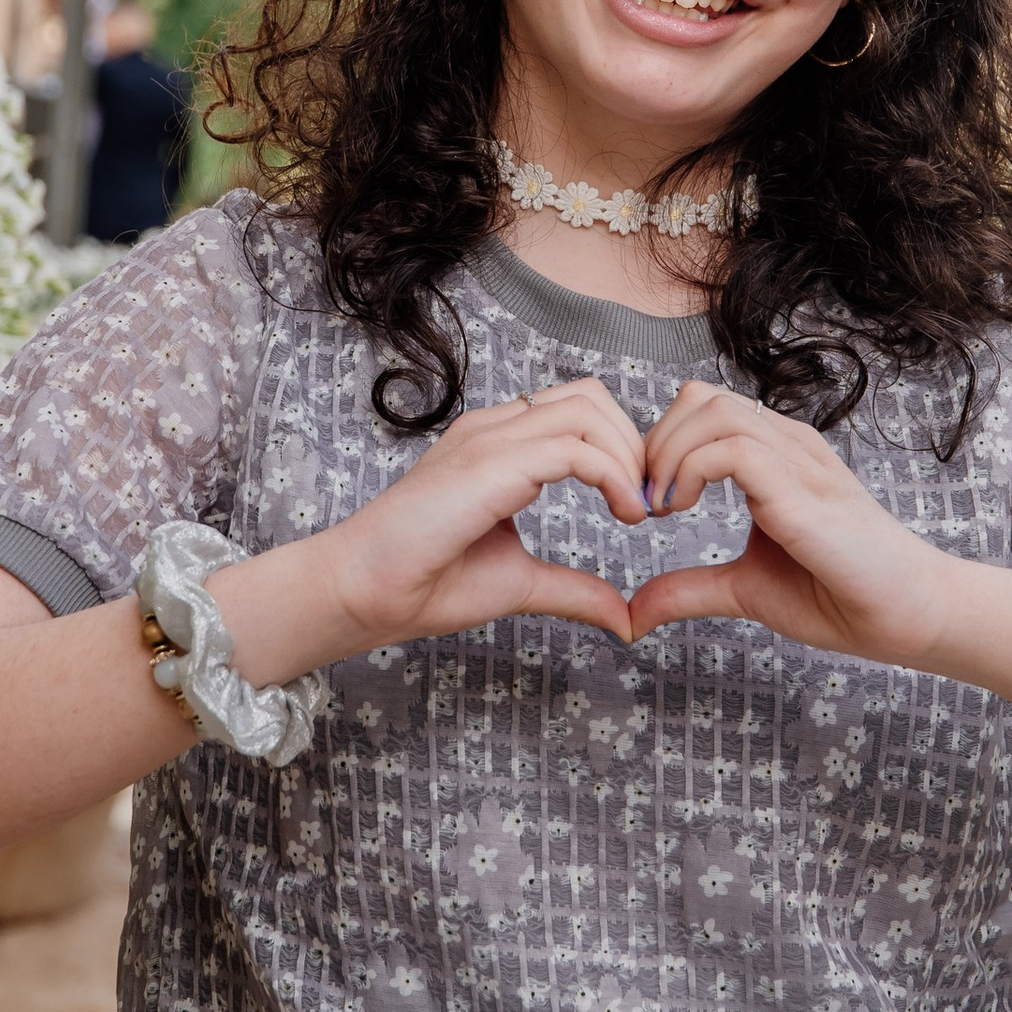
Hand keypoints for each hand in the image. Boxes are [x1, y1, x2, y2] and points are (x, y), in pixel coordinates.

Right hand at [310, 377, 647, 657]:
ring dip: (628, 457)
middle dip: (634, 443)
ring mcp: (488, 438)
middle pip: (591, 396)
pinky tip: (624, 514)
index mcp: (498, 444)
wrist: (364, 593)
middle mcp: (494, 429)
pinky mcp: (488, 463)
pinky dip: (613, 475)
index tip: (639, 504)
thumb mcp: (520, 582)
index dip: (622, 447)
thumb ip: (572, 588)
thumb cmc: (425, 582)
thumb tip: (623, 616)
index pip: (578, 408)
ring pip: (587, 410)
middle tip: (647, 503)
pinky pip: (573, 447)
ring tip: (637, 511)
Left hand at [626, 381, 948, 665]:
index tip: (647, 501)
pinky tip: (681, 509)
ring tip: (662, 506)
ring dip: (669, 455)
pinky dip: (690, 470)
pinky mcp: (805, 492)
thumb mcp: (745, 589)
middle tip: (646, 500)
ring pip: (713, 411)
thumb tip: (634, 611)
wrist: (907, 617)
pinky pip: (735, 449)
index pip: (702, 408)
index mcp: (776, 456)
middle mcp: (788, 446)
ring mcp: (800, 462)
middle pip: (699, 397)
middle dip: (655, 442)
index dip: (660, 444)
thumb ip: (691, 588)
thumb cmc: (840, 597)